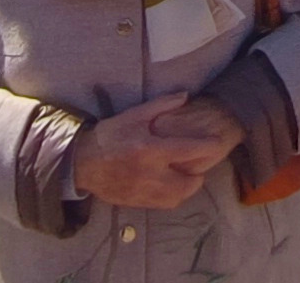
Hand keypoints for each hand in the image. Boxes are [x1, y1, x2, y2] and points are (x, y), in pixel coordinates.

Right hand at [69, 93, 238, 209]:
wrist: (82, 162)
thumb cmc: (109, 136)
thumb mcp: (134, 115)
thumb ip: (161, 105)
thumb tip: (186, 96)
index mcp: (150, 149)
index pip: (188, 150)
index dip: (207, 146)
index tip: (217, 142)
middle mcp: (150, 174)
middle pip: (188, 183)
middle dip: (198, 175)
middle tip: (197, 164)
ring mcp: (144, 191)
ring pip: (178, 197)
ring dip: (187, 188)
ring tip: (186, 176)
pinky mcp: (138, 202)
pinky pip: (164, 204)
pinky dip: (172, 197)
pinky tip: (169, 185)